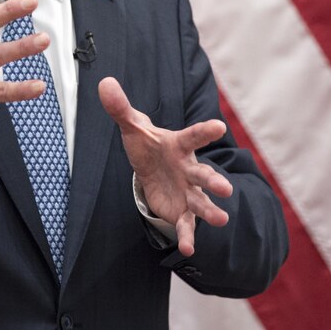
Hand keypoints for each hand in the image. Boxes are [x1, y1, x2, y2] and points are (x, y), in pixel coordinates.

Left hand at [98, 77, 232, 256]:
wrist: (152, 169)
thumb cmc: (148, 145)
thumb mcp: (133, 126)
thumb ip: (121, 108)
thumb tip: (104, 82)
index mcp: (180, 145)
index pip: (194, 136)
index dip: (205, 131)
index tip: (220, 126)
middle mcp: (189, 168)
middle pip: (203, 174)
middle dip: (214, 181)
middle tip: (226, 189)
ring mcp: (188, 191)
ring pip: (201, 202)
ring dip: (210, 210)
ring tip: (222, 219)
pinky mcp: (181, 210)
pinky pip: (186, 225)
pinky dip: (188, 236)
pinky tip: (188, 249)